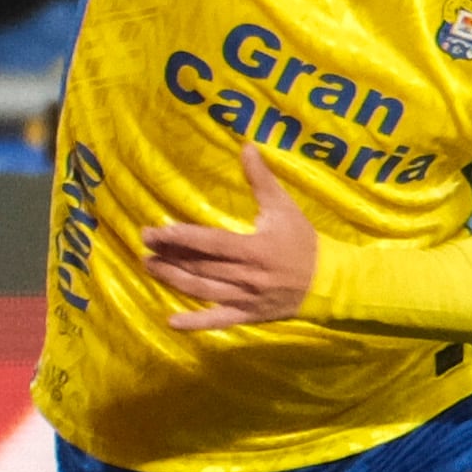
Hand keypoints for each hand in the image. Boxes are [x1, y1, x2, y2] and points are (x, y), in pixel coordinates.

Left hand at [139, 144, 317, 329]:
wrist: (328, 282)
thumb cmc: (303, 242)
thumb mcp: (284, 207)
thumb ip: (262, 179)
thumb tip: (245, 146)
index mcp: (255, 249)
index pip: (211, 243)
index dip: (181, 238)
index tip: (154, 231)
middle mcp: (246, 276)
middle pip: (200, 266)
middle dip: (169, 254)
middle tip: (143, 243)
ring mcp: (245, 299)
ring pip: (202, 291)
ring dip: (173, 280)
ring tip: (149, 266)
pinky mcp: (247, 316)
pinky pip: (218, 322)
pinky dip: (195, 324)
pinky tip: (171, 323)